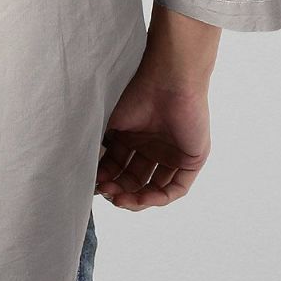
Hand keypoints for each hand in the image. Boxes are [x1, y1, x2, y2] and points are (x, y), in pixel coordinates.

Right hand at [95, 69, 210, 210]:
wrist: (169, 81)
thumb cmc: (139, 94)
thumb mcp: (114, 123)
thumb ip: (103, 147)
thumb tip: (88, 173)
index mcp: (136, 138)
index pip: (120, 167)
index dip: (108, 178)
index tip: (95, 184)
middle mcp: (154, 148)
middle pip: (136, 180)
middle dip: (120, 190)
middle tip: (107, 193)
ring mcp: (173, 155)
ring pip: (156, 188)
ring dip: (137, 198)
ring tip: (121, 199)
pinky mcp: (192, 160)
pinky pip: (177, 188)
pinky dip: (160, 197)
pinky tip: (144, 198)